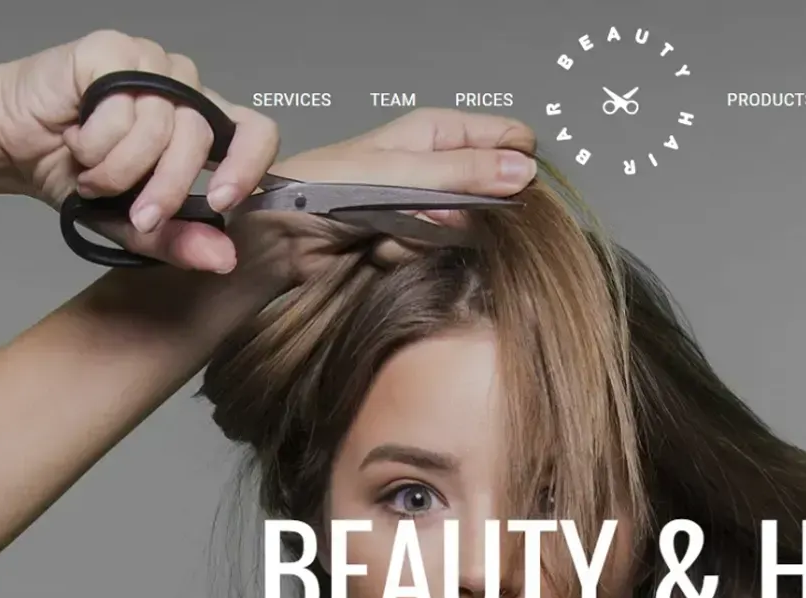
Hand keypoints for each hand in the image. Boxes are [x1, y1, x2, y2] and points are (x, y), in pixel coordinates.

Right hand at [0, 29, 279, 271]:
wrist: (10, 142)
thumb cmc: (74, 172)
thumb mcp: (132, 222)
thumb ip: (179, 240)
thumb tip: (225, 260)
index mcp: (201, 125)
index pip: (256, 131)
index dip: (248, 165)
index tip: (219, 201)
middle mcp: (183, 90)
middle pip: (200, 138)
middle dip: (165, 188)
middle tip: (137, 213)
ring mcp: (151, 64)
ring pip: (160, 124)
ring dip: (118, 167)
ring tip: (91, 173)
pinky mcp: (115, 49)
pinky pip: (121, 104)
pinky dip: (95, 138)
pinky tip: (74, 134)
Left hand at [221, 107, 537, 296]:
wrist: (278, 238)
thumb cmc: (325, 189)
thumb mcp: (400, 173)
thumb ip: (465, 172)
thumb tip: (527, 172)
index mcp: (439, 132)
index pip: (509, 141)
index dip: (512, 166)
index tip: (496, 189)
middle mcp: (438, 167)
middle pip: (493, 193)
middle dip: (465, 212)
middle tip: (427, 214)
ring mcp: (427, 208)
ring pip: (468, 231)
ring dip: (431, 238)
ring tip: (389, 231)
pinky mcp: (414, 244)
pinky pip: (439, 256)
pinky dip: (411, 257)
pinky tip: (380, 252)